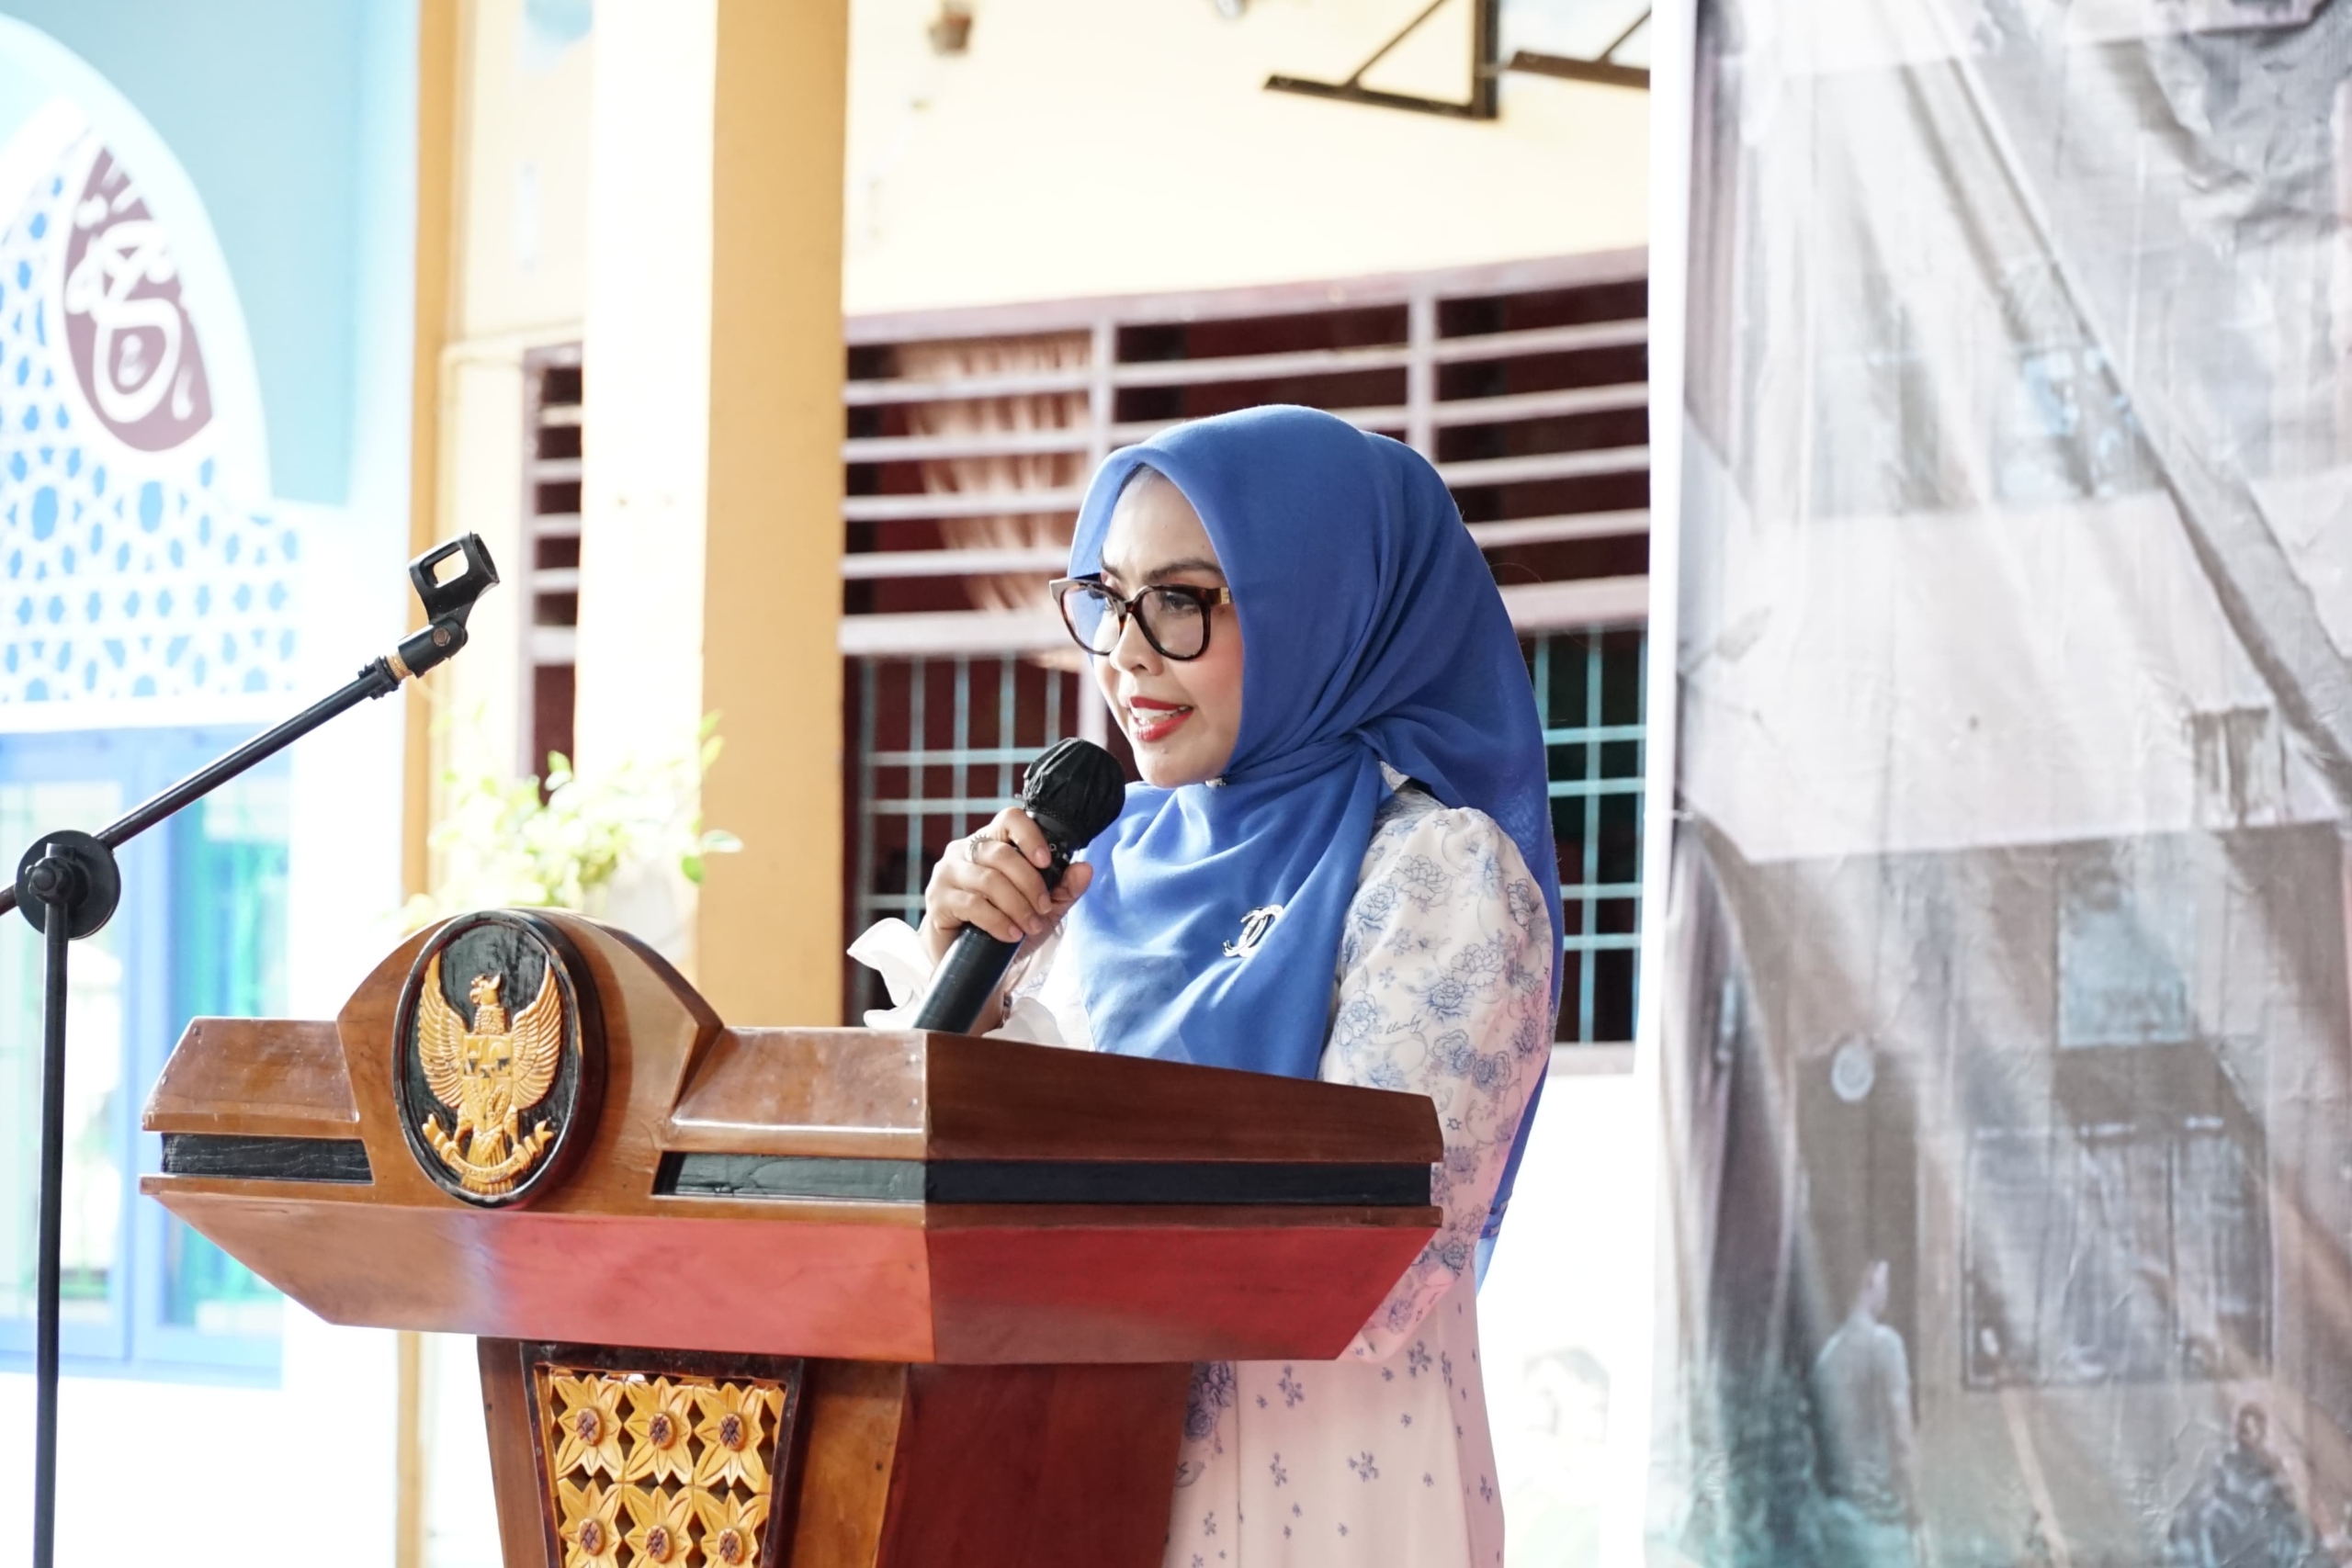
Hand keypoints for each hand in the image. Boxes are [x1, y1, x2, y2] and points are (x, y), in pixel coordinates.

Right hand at [919, 806, 1094, 966]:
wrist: (974, 963)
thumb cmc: (1006, 926)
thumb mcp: (1043, 909)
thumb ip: (1064, 888)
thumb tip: (1086, 868)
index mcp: (991, 842)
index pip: (1010, 819)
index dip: (1030, 835)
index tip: (1046, 862)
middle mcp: (965, 851)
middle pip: (1002, 854)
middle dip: (1030, 884)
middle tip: (1043, 909)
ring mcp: (948, 873)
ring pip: (989, 880)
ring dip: (1017, 906)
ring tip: (1030, 926)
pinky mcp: (938, 900)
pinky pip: (972, 904)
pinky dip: (997, 921)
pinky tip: (1010, 934)